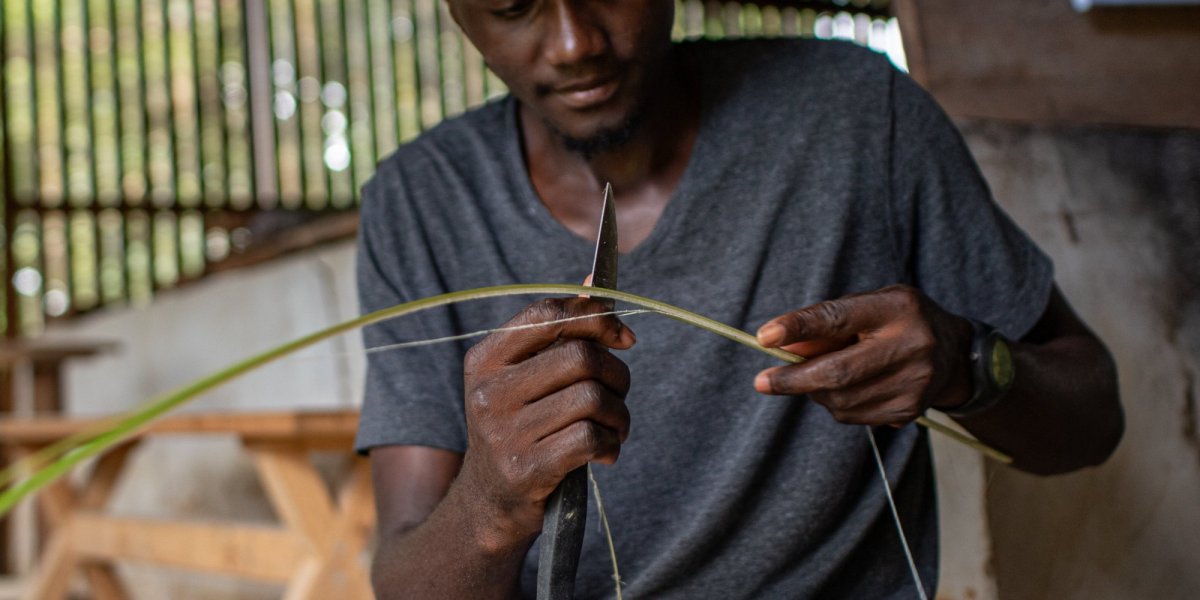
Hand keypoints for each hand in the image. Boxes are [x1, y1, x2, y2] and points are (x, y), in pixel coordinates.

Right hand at [456, 297, 634, 544]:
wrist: (489, 501)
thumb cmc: (520, 428)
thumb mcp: (524, 377)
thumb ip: (559, 331)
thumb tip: (595, 281)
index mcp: (485, 360)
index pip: (547, 314)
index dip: (596, 318)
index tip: (622, 337)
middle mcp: (489, 392)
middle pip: (580, 356)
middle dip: (616, 374)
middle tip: (618, 394)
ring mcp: (504, 432)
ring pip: (592, 398)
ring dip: (619, 414)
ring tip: (614, 428)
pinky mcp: (526, 468)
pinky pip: (590, 438)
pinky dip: (610, 444)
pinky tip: (605, 453)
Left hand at [753, 285, 972, 426]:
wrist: (954, 352)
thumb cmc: (896, 321)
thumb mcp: (866, 306)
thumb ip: (825, 324)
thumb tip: (779, 347)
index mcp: (897, 308)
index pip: (838, 317)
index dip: (799, 327)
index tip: (764, 337)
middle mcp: (912, 345)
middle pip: (838, 372)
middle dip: (793, 380)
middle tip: (762, 382)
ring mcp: (914, 383)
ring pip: (841, 400)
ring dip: (815, 391)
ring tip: (818, 376)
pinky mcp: (909, 411)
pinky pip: (853, 415)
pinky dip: (836, 404)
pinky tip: (846, 388)